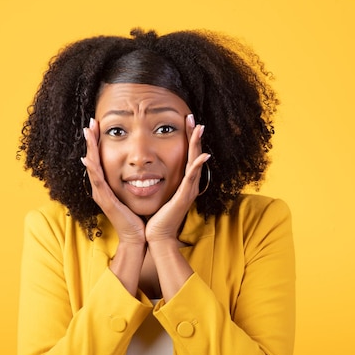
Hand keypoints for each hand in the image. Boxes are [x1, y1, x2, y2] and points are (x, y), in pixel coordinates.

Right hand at [81, 118, 145, 245]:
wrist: (137, 238)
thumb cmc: (136, 218)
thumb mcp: (132, 195)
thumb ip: (132, 183)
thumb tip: (139, 171)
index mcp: (107, 186)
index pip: (100, 160)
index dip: (97, 143)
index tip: (98, 126)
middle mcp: (100, 189)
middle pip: (92, 160)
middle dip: (91, 141)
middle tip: (90, 123)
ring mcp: (101, 195)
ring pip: (92, 167)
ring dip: (89, 149)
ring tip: (88, 133)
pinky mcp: (106, 202)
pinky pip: (98, 182)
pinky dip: (93, 170)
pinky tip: (88, 159)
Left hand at [145, 114, 210, 244]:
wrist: (158, 237)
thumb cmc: (157, 218)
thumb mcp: (160, 195)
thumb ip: (159, 183)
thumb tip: (151, 172)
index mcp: (183, 183)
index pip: (188, 155)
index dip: (188, 139)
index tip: (186, 122)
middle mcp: (189, 185)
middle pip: (195, 155)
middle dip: (194, 135)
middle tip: (193, 117)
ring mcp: (188, 191)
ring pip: (195, 162)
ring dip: (197, 144)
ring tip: (199, 127)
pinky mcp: (183, 198)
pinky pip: (191, 179)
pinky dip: (197, 167)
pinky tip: (202, 156)